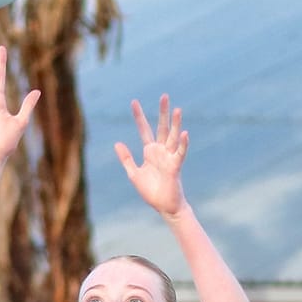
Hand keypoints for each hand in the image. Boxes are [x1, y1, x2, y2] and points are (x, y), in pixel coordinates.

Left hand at [114, 94, 187, 218]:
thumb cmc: (151, 191)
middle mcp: (161, 151)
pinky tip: (185, 133)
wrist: (164, 206)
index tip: (134, 102)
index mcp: (150, 151)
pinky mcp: (175, 167)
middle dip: (162, 112)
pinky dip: (183, 144)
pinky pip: (180, 153)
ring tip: (177, 109)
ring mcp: (169, 157)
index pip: (144, 130)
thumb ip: (126, 158)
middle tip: (164, 95)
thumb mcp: (134, 173)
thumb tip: (117, 143)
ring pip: (173, 137)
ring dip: (175, 123)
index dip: (139, 117)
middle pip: (162, 127)